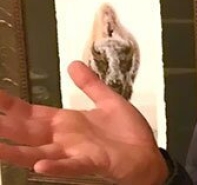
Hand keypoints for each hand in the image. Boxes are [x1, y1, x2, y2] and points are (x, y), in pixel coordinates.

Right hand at [0, 61, 167, 184]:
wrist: (147, 155)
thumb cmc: (127, 133)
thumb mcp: (107, 101)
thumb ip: (89, 84)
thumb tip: (72, 64)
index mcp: (65, 122)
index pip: (31, 113)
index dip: (11, 106)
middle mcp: (63, 139)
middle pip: (27, 132)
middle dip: (5, 126)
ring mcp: (74, 153)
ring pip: (39, 153)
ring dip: (17, 152)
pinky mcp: (91, 163)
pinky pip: (69, 167)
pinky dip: (54, 167)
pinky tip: (39, 166)